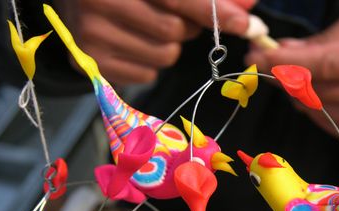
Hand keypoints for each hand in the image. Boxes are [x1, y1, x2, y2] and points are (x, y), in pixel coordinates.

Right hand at [55, 0, 253, 84]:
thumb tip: (248, 7)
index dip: (218, 12)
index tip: (248, 25)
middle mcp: (100, 3)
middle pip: (175, 32)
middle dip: (185, 27)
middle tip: (169, 15)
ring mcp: (91, 36)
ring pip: (164, 57)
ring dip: (168, 47)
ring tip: (145, 29)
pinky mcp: (91, 63)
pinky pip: (147, 75)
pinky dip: (149, 63)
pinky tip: (131, 44)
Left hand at [245, 3, 338, 147]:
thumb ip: (319, 40)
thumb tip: (279, 52)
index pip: (324, 66)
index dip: (286, 64)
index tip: (258, 58)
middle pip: (314, 92)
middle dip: (284, 77)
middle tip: (267, 63)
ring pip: (314, 110)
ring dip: (296, 94)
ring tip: (297, 76)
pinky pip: (323, 124)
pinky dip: (310, 108)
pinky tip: (315, 93)